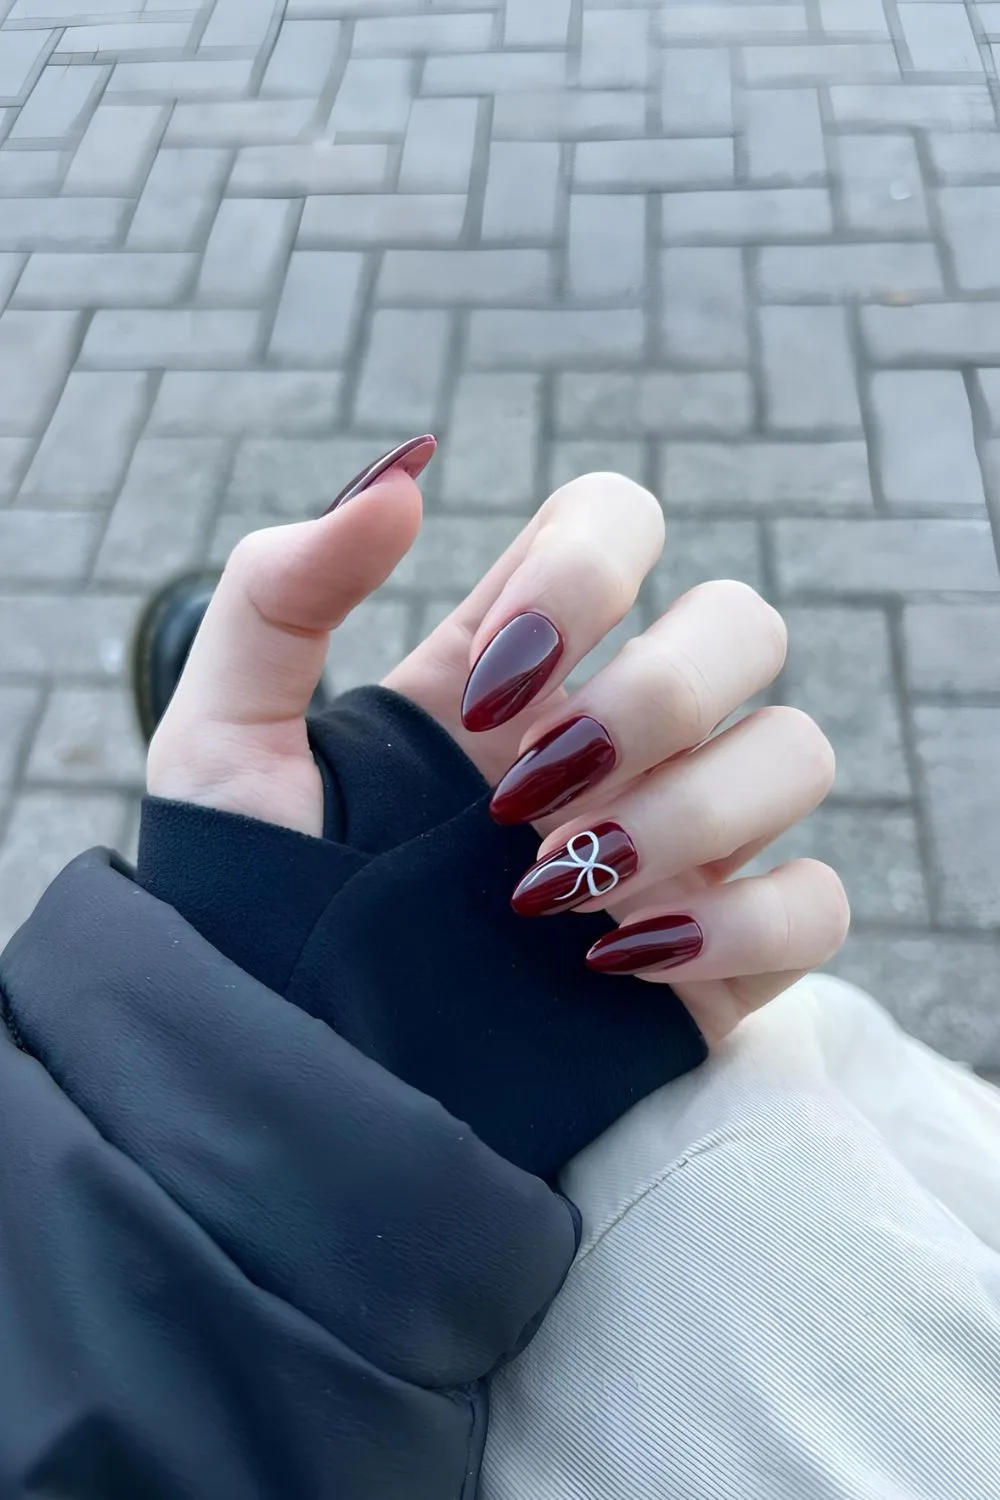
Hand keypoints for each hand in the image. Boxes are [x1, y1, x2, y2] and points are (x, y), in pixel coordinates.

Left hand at [149, 453, 848, 1043]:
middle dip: (655, 694)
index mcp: (515, 665)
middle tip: (529, 797)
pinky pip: (819, 905)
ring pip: (798, 751)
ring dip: (688, 814)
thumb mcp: (224, 739)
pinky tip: (615, 962)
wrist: (290, 1077)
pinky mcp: (718, 959)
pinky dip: (741, 924)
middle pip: (745, 620)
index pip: (621, 520)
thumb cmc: (251, 906)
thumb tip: (404, 477)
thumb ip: (280, 591)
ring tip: (555, 893)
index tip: (489, 684)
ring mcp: (679, 842)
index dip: (585, 567)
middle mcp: (616, 737)